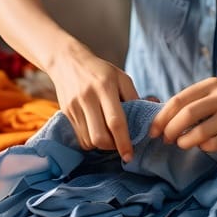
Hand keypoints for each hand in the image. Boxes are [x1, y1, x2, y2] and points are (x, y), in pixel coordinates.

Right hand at [46, 44, 139, 160]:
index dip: (124, 142)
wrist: (67, 61)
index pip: (115, 122)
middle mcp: (88, 98)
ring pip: (88, 140)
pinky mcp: (66, 113)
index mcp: (105, 87)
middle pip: (99, 137)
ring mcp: (75, 106)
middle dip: (112, 147)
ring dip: (101, 145)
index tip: (129, 155)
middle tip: (120, 144)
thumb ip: (134, 97)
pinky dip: (90, 141)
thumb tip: (150, 117)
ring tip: (109, 137)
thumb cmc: (100, 70)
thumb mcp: (121, 77)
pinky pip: (80, 137)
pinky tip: (97, 132)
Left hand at [148, 77, 216, 151]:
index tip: (153, 131)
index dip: (162, 117)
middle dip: (171, 130)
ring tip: (182, 144)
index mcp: (213, 84)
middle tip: (166, 140)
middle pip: (187, 115)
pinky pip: (216, 144)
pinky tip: (203, 146)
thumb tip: (162, 119)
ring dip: (185, 142)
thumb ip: (194, 101)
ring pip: (200, 132)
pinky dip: (204, 147)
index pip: (179, 100)